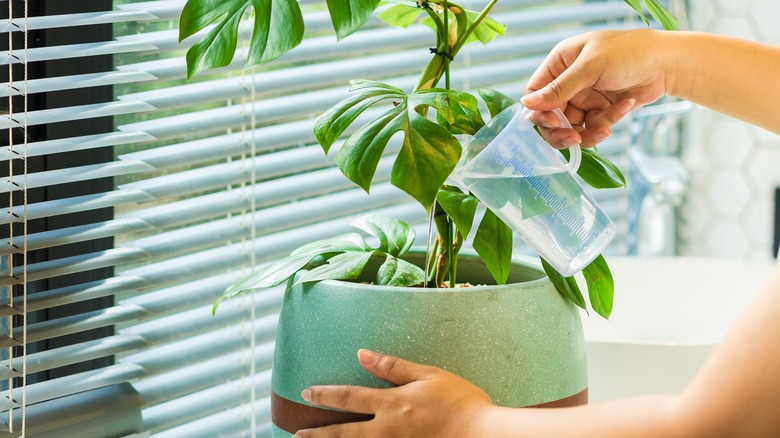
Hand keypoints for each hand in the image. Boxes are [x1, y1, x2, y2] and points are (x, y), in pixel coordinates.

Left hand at [294, 349, 494, 437]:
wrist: (484, 435)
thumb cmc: (460, 402)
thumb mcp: (429, 375)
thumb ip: (393, 367)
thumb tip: (362, 354)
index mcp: (391, 403)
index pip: (349, 397)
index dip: (325, 394)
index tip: (306, 392)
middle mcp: (386, 429)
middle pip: (344, 432)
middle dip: (318, 433)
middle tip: (296, 435)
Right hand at [522, 29, 670, 147]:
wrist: (667, 62)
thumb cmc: (629, 52)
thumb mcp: (590, 67)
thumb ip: (559, 89)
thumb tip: (527, 104)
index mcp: (560, 64)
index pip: (535, 93)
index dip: (538, 111)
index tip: (550, 121)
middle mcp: (569, 82)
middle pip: (550, 116)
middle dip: (561, 130)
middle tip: (572, 138)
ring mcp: (584, 98)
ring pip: (571, 127)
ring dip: (586, 133)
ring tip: (603, 131)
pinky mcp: (600, 111)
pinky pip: (592, 128)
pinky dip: (606, 123)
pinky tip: (624, 106)